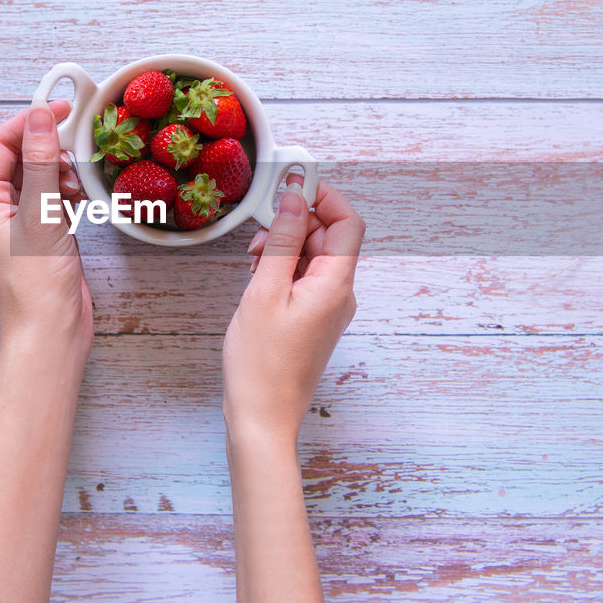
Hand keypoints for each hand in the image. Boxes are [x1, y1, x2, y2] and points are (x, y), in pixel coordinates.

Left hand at [0, 101, 92, 358]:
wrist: (51, 333)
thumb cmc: (37, 284)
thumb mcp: (40, 214)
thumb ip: (41, 161)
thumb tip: (40, 116)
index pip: (1, 145)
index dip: (30, 122)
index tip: (62, 107)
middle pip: (21, 158)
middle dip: (49, 148)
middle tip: (76, 147)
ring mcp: (20, 223)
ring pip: (40, 177)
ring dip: (61, 172)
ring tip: (75, 184)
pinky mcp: (43, 236)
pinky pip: (53, 198)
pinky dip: (68, 193)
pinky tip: (80, 200)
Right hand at [223, 176, 364, 443]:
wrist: (262, 417)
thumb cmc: (261, 364)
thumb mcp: (264, 292)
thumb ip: (283, 242)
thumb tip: (295, 199)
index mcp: (336, 285)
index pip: (348, 223)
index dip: (324, 197)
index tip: (293, 184)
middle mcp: (340, 295)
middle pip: (330, 237)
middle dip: (297, 222)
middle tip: (261, 228)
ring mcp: (329, 309)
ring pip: (315, 258)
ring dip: (287, 246)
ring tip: (254, 258)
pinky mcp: (314, 320)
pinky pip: (306, 279)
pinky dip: (284, 268)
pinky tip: (259, 277)